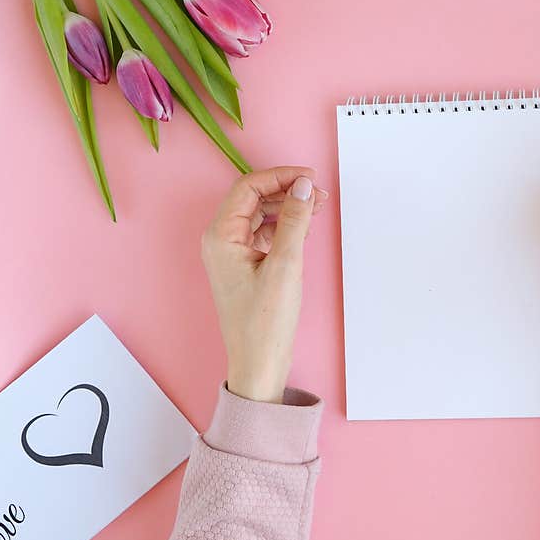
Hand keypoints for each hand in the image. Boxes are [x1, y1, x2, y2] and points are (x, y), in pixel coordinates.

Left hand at [202, 167, 327, 402]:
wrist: (258, 362)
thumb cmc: (265, 321)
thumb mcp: (286, 265)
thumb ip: (295, 221)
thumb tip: (304, 187)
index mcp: (221, 236)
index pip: (249, 188)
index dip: (281, 177)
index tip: (311, 178)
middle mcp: (220, 241)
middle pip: (253, 199)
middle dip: (286, 191)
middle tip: (319, 193)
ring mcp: (231, 254)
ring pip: (260, 215)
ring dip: (287, 208)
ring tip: (317, 208)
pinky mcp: (244, 267)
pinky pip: (263, 234)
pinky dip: (284, 226)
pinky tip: (304, 228)